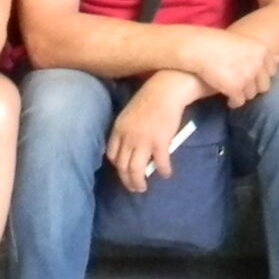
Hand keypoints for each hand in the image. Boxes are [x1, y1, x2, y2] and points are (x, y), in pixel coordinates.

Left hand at [105, 78, 194, 193]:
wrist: (165, 91)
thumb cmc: (149, 99)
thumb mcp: (129, 114)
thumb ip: (126, 131)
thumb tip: (130, 147)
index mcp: (118, 130)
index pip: (112, 155)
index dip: (118, 166)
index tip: (124, 171)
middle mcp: (127, 138)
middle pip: (122, 167)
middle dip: (127, 181)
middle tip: (134, 187)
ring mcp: (143, 142)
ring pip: (136, 171)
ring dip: (139, 183)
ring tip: (143, 188)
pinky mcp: (160, 143)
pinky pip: (160, 164)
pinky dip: (163, 171)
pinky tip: (166, 174)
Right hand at [180, 27, 277, 105]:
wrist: (197, 48)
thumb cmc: (217, 42)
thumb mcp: (243, 42)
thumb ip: (260, 53)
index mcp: (262, 49)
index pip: (272, 71)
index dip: (260, 74)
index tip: (248, 73)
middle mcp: (258, 63)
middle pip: (264, 86)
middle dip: (253, 86)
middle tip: (240, 83)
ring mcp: (248, 76)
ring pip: (251, 95)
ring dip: (242, 94)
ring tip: (231, 89)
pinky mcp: (235, 88)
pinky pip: (239, 102)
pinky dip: (233, 102)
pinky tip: (226, 97)